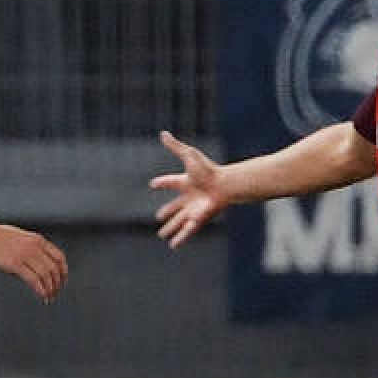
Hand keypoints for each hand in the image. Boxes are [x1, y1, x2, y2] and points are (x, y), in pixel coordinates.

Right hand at [0, 217, 67, 302]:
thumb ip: (31, 249)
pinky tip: (42, 297)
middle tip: (55, 293)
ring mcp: (24, 254)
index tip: (62, 282)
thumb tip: (35, 269)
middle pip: (54, 268)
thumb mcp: (19, 238)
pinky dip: (41, 291)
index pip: (59, 257)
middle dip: (57, 283)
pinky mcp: (14, 264)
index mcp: (37, 239)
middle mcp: (34, 246)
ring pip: (46, 276)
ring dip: (50, 289)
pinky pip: (34, 280)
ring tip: (48, 298)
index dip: (63, 272)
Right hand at [150, 130, 228, 248]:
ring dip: (171, 229)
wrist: (224, 185)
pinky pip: (187, 230)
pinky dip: (180, 238)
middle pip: (175, 207)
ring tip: (162, 236)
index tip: (153, 184)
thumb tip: (163, 133)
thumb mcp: (188, 155)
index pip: (171, 182)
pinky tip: (174, 245)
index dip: (162, 183)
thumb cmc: (207, 170)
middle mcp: (189, 197)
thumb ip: (175, 146)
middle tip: (158, 217)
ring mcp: (193, 209)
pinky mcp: (198, 219)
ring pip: (179, 221)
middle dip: (167, 212)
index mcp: (185, 182)